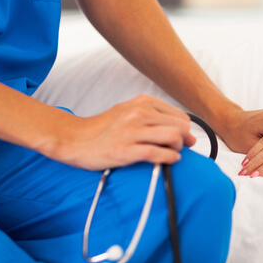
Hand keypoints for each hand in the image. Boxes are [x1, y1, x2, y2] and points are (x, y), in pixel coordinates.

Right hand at [40, 94, 195, 169]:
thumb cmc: (105, 128)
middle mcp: (138, 113)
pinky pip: (158, 153)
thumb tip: (187, 132)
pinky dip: (169, 158)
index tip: (184, 139)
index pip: (180, 116)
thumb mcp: (130, 112)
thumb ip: (156, 117)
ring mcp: (131, 131)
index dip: (186, 130)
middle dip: (185, 140)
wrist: (75, 139)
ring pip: (173, 137)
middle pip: (180, 126)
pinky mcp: (125, 149)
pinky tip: (168, 160)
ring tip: (172, 153)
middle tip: (179, 148)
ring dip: (178, 148)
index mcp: (142, 102)